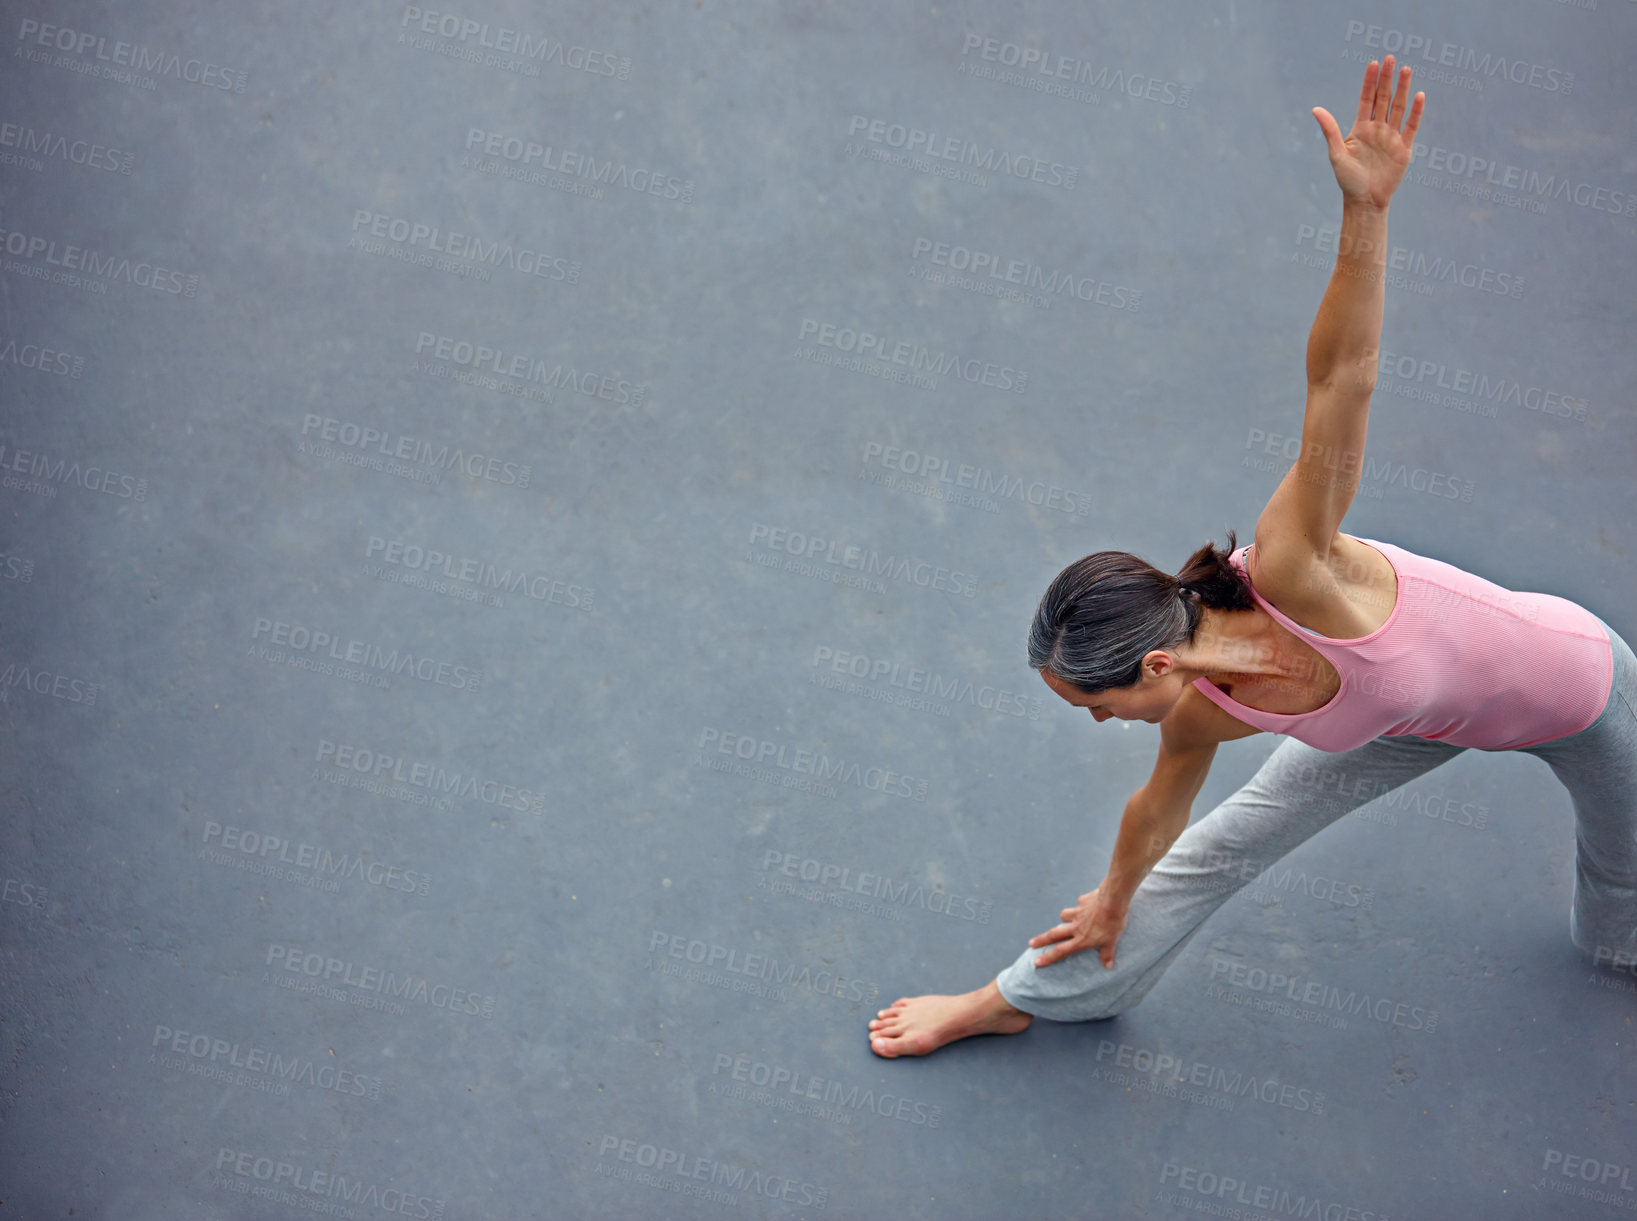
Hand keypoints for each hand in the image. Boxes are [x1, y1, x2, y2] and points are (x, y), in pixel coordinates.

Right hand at [1028, 886, 1127, 968]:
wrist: (1112, 901)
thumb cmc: (1113, 923)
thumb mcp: (1111, 941)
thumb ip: (1107, 953)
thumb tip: (1108, 966)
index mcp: (1081, 939)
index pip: (1061, 951)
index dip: (1048, 957)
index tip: (1036, 961)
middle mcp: (1076, 927)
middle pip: (1054, 934)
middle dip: (1041, 940)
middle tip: (1031, 943)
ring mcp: (1077, 913)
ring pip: (1064, 916)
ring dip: (1063, 919)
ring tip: (1066, 921)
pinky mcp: (1082, 901)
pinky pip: (1079, 904)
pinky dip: (1081, 906)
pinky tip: (1088, 905)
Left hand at [1312, 55, 1424, 210]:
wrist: (1365, 201)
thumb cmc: (1348, 179)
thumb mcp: (1336, 154)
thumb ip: (1330, 130)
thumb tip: (1315, 109)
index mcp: (1360, 128)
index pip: (1366, 99)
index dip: (1369, 82)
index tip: (1372, 63)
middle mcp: (1377, 129)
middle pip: (1384, 98)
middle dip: (1386, 79)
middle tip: (1390, 58)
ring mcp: (1392, 137)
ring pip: (1399, 108)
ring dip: (1403, 89)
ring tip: (1405, 69)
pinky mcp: (1404, 148)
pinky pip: (1412, 126)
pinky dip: (1416, 112)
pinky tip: (1418, 95)